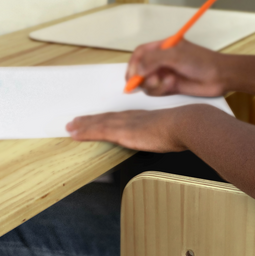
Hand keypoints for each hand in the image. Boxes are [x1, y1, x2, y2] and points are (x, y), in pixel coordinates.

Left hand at [66, 108, 186, 151]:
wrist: (184, 124)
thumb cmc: (183, 128)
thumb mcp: (172, 130)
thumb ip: (165, 133)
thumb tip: (168, 138)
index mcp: (142, 117)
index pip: (118, 117)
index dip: (105, 118)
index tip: (96, 120)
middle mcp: (130, 117)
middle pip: (105, 117)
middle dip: (89, 120)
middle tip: (74, 122)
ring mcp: (125, 123)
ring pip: (98, 123)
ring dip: (82, 125)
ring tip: (70, 127)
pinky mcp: (121, 131)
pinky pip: (98, 131)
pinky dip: (85, 132)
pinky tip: (75, 134)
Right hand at [126, 39, 229, 96]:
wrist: (220, 76)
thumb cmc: (200, 61)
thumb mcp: (175, 56)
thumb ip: (153, 60)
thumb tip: (136, 71)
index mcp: (162, 47)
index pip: (140, 53)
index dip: (133, 64)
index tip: (131, 75)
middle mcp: (161, 60)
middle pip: (140, 69)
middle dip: (142, 77)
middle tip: (148, 81)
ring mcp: (165, 73)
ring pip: (147, 82)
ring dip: (154, 84)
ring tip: (168, 81)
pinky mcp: (169, 86)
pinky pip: (156, 91)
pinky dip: (161, 89)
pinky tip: (173, 85)